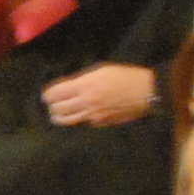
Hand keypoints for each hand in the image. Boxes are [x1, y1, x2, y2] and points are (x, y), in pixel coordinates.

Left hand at [41, 62, 157, 126]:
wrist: (147, 92)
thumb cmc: (125, 76)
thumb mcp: (101, 70)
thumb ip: (82, 79)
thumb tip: (68, 86)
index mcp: (85, 86)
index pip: (54, 94)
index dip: (47, 95)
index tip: (47, 95)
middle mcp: (85, 102)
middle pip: (56, 109)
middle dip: (51, 106)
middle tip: (52, 103)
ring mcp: (92, 116)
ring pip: (66, 121)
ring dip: (59, 117)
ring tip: (58, 113)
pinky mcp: (100, 124)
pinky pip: (81, 123)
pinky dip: (76, 120)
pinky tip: (78, 115)